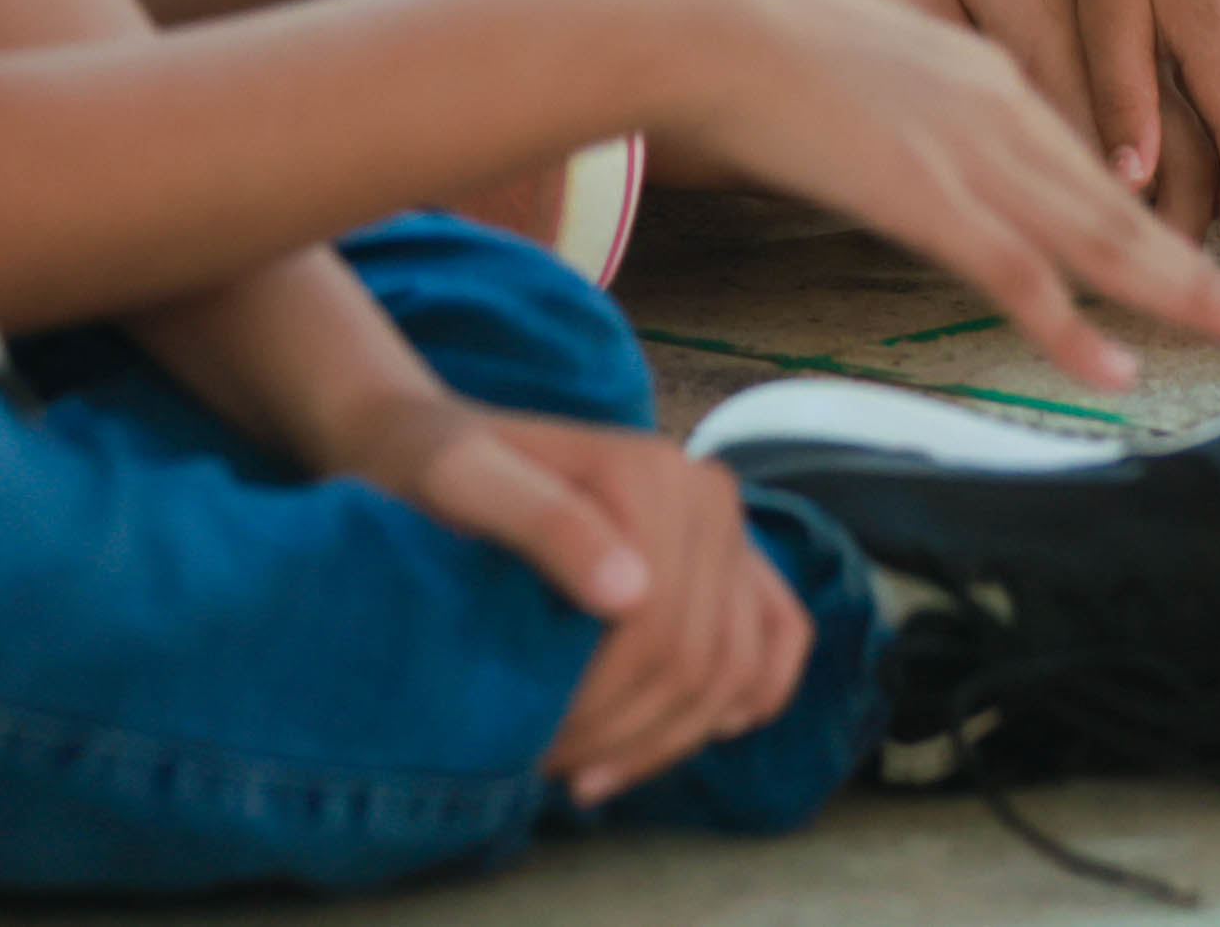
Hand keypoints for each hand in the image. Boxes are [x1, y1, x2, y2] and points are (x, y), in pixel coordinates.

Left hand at [330, 395, 812, 803]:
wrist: (442, 445)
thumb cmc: (439, 471)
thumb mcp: (461, 482)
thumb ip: (541, 522)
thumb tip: (631, 596)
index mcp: (650, 473)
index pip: (653, 627)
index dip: (600, 706)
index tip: (535, 747)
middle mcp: (706, 492)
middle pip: (696, 656)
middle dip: (627, 733)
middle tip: (550, 767)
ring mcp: (728, 524)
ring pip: (737, 665)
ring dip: (672, 739)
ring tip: (591, 774)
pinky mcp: (735, 553)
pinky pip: (781, 636)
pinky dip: (750, 697)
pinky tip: (690, 735)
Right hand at [646, 0, 1219, 382]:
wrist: (710, 18)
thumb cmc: (768, 44)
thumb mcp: (875, 70)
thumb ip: (921, 116)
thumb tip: (934, 165)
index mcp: (989, 80)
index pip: (1091, 162)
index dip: (1153, 217)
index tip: (1202, 261)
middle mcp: (1000, 113)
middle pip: (1120, 202)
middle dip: (1199, 260)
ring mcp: (967, 154)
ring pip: (1096, 235)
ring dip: (1177, 289)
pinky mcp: (923, 194)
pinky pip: (1015, 272)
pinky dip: (1071, 324)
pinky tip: (1116, 364)